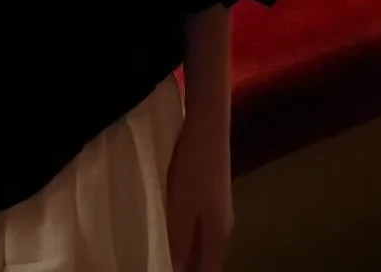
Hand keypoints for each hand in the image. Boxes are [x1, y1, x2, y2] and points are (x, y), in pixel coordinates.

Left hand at [166, 114, 232, 271]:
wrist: (207, 123)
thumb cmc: (194, 168)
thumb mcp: (181, 208)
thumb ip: (179, 243)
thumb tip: (176, 271)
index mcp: (217, 237)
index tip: (166, 271)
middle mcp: (222, 226)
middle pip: (206, 260)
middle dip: (186, 267)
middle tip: (159, 263)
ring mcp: (217, 208)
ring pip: (201, 242)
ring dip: (185, 251)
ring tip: (160, 251)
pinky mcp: (209, 192)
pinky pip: (197, 224)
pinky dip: (184, 232)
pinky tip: (168, 225)